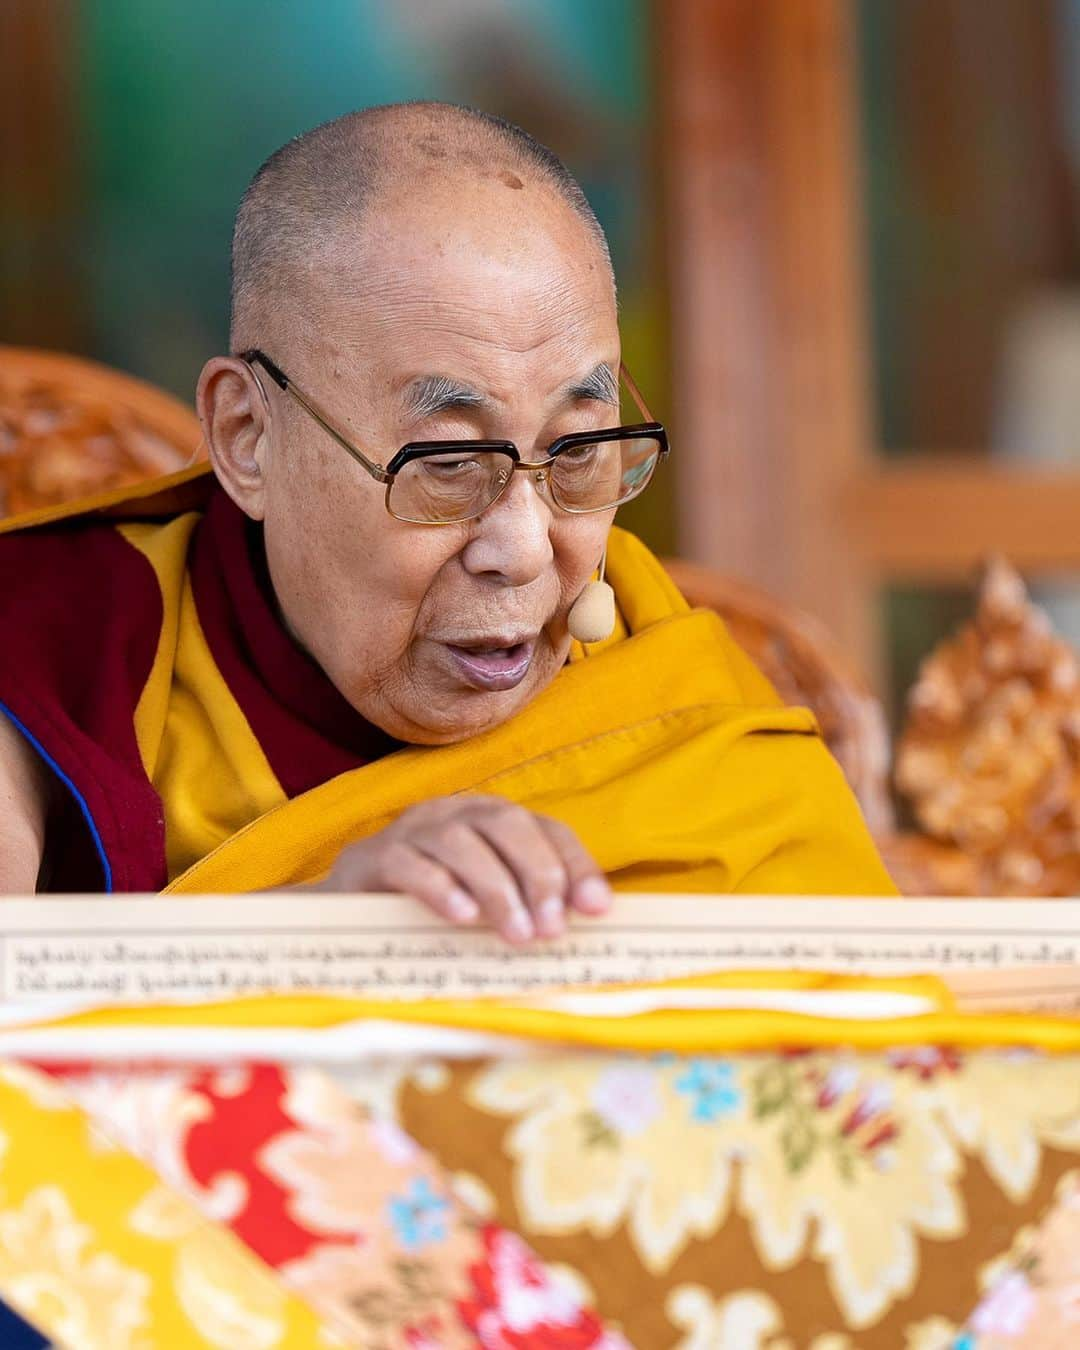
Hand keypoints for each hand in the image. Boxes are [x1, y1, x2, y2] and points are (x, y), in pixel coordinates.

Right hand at [315, 794, 611, 942]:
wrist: (344, 917)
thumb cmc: (432, 915)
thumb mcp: (489, 909)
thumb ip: (530, 909)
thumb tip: (587, 928)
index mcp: (491, 820)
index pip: (547, 829)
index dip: (576, 865)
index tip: (597, 909)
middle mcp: (455, 814)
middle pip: (507, 823)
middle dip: (538, 875)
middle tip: (551, 930)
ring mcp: (410, 830)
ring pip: (460, 841)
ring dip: (496, 888)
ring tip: (516, 934)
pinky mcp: (371, 856)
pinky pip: (407, 862)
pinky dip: (440, 887)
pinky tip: (462, 917)